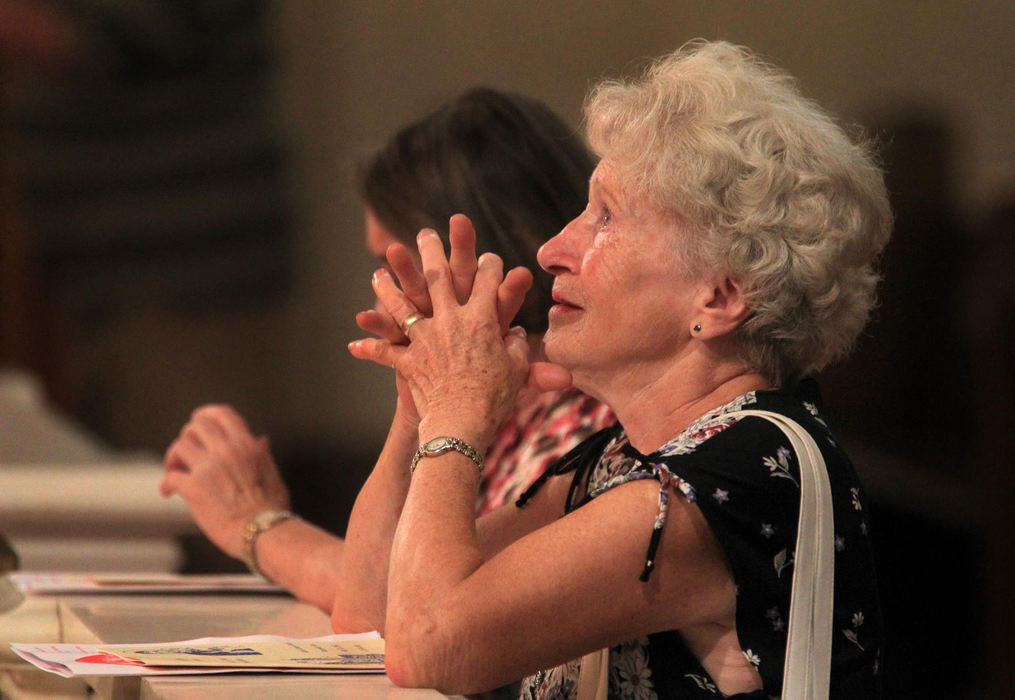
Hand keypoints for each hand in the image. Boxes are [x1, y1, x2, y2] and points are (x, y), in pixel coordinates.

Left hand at [160, 405, 289, 559]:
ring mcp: (208, 469)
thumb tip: (261, 440)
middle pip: (195, 426)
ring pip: (179, 446)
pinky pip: (170, 478)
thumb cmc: (272, 509)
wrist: (263, 533)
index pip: (221, 414)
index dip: (206, 415)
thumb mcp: (272, 474)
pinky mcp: (194, 489)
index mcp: (246, 445)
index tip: (198, 422)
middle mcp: (226, 451)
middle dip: (188, 436)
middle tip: (186, 452)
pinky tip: (169, 492)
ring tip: (174, 470)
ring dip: (173, 458)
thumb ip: (262, 454)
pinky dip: (166, 484)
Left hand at [351, 225, 532, 450]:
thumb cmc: (496, 398)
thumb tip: (519, 335)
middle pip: (439, 276)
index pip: (489, 281)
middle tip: (424, 232)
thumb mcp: (518, 370)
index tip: (491, 258)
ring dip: (388, 286)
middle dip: (431, 251)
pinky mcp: (408, 360)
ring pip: (402, 304)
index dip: (492, 266)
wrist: (463, 423)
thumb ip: (519, 348)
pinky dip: (369, 347)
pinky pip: (384, 351)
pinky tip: (354, 344)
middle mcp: (450, 320)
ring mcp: (426, 338)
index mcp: (482, 319)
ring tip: (378, 272)